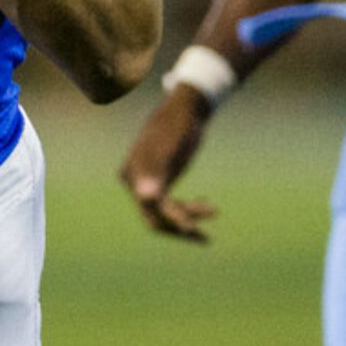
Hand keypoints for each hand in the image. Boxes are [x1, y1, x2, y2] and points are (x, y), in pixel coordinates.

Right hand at [119, 86, 218, 241]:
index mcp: (132, 173)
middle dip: (178, 224)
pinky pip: (171, 204)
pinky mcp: (161, 181)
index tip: (191, 228)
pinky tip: (208, 207)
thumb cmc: (177, 124)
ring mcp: (148, 182)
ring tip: (213, 214)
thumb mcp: (169, 147)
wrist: (186, 109)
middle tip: (202, 236)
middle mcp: (135, 181)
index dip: (169, 219)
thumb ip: (157, 172)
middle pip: (153, 215)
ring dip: (187, 218)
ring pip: (164, 212)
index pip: (148, 206)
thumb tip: (145, 198)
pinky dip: (188, 209)